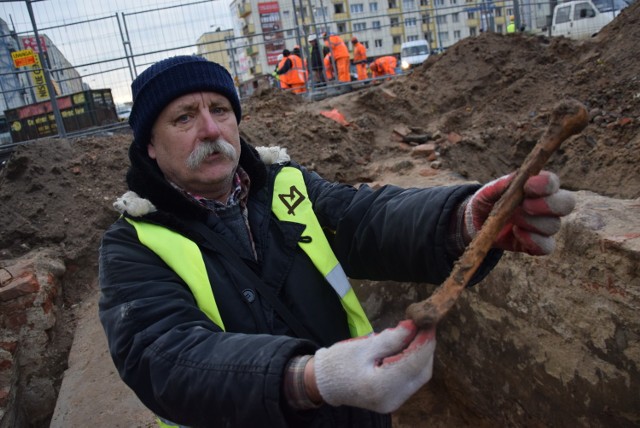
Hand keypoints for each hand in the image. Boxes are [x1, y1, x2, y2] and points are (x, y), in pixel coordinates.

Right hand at [311, 320, 435, 413]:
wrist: (325, 383)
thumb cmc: (339, 362)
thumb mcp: (364, 346)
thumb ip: (391, 338)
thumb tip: (413, 325)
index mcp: (380, 386)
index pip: (413, 363)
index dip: (424, 341)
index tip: (428, 322)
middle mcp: (391, 399)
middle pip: (422, 371)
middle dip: (426, 347)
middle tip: (423, 325)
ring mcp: (394, 402)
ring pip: (420, 376)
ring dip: (421, 354)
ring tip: (415, 334)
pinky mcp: (394, 400)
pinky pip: (412, 380)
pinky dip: (413, 362)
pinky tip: (408, 348)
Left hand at [464, 171, 574, 254]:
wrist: (477, 224)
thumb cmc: (488, 201)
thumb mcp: (489, 190)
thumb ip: (503, 183)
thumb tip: (518, 177)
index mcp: (538, 187)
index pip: (553, 182)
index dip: (546, 184)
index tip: (528, 186)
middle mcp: (547, 206)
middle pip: (566, 204)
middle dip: (548, 204)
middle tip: (526, 205)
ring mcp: (544, 226)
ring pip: (553, 225)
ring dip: (531, 222)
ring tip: (512, 220)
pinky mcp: (537, 244)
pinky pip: (546, 246)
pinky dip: (533, 241)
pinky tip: (517, 233)